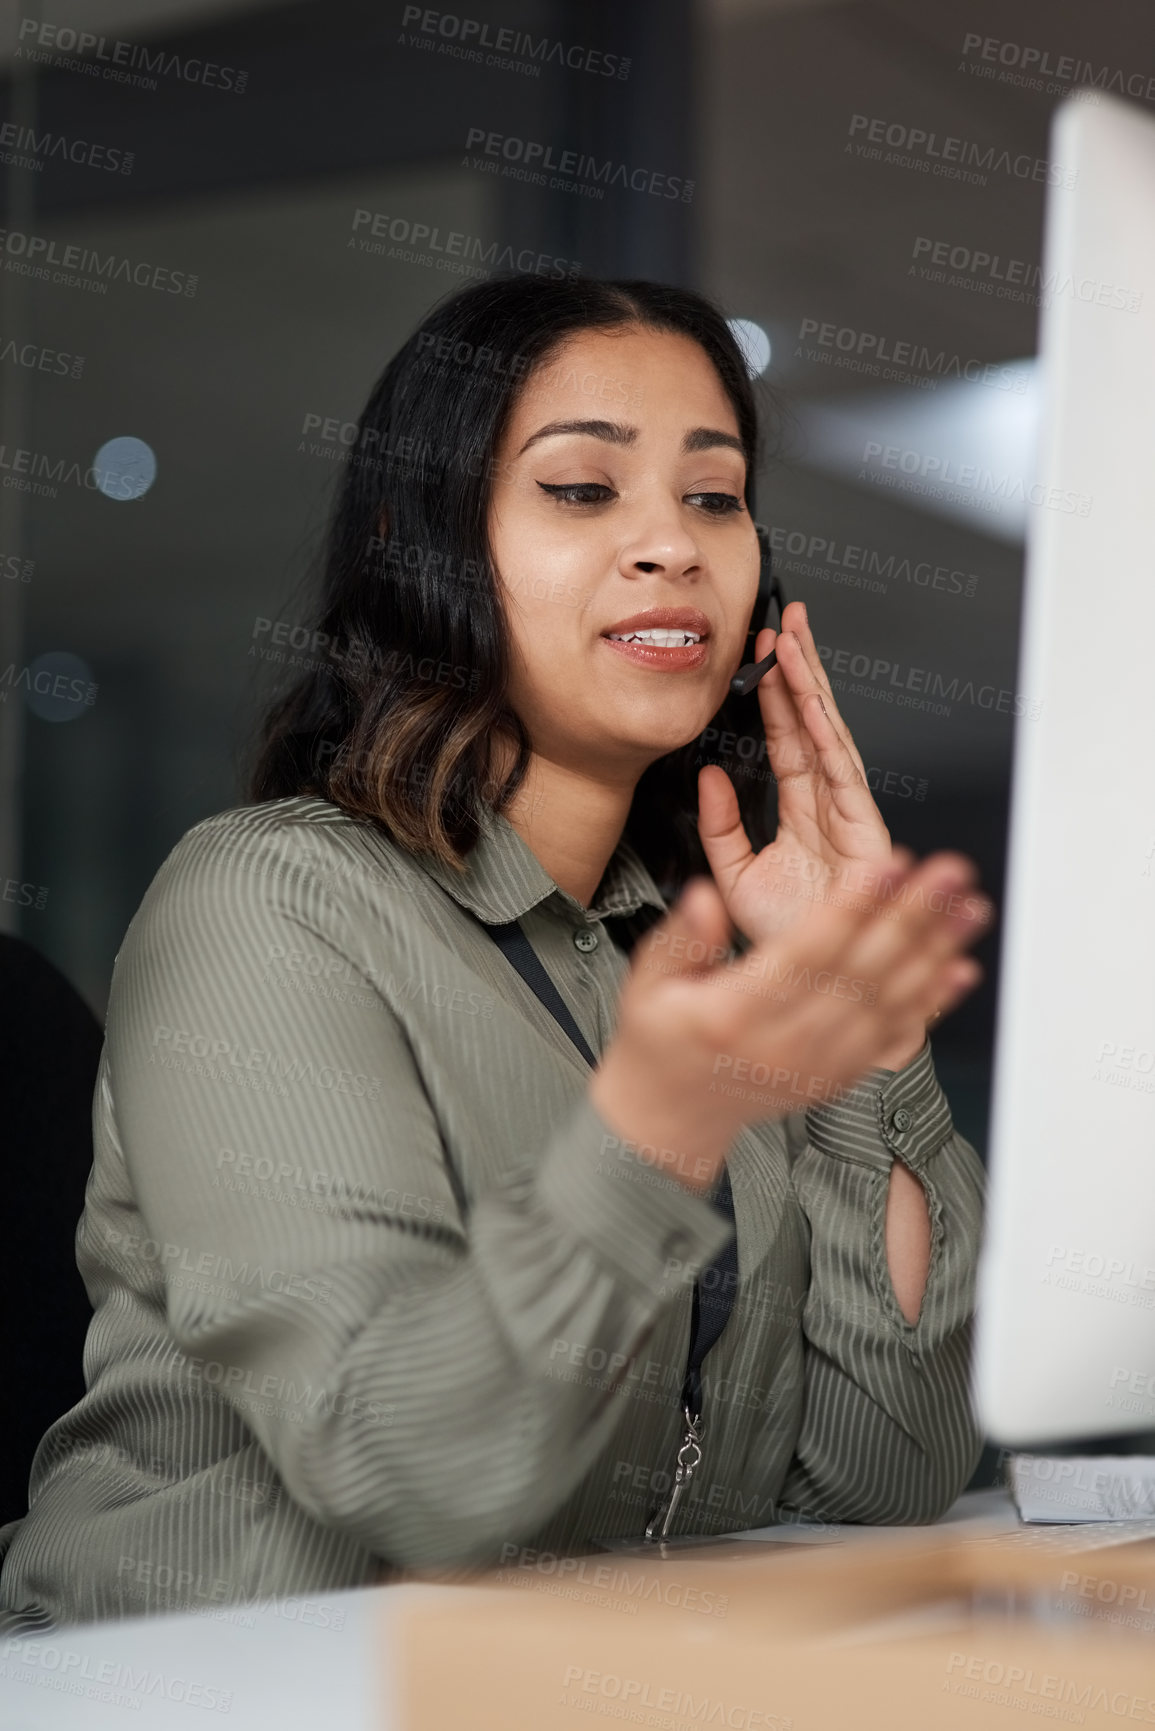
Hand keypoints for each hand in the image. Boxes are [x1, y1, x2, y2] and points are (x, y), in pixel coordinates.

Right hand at [589, 850, 990, 1192]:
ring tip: (971, 908)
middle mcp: (784, 1045)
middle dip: (911, 916)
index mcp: (736, 1015)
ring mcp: (816, 1065)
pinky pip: (892, 1035)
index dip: (852, 908)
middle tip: (950, 871)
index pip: (806, 953)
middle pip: (861, 972)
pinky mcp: (836, 1076)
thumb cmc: (658, 1041)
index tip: (887, 864)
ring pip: (887, 1002)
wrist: (671, 1119)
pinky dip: (929, 1001)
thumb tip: (705, 896)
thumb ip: (680, 940)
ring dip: (934, 952)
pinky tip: (959, 968)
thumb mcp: (647, 985)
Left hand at [699, 599, 924, 1068]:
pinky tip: (807, 697)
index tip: (758, 655)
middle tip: (784, 622)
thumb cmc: (784, 941)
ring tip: (793, 641)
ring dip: (810, 686)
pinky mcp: (862, 828)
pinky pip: (840, 767)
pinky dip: (825, 729)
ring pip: (827, 734)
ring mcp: (847, 813)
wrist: (810, 989)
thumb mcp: (732, 876)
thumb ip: (719, 825)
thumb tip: (709, 775)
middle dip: (799, 672)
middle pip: (810, 725)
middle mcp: (826, 807)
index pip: (782, 741)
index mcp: (797, 814)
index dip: (770, 698)